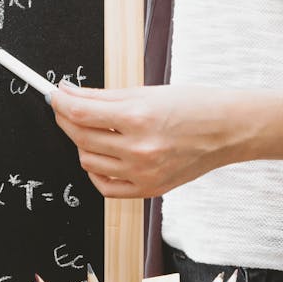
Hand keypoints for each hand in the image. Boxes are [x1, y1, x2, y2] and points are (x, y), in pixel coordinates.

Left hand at [50, 82, 250, 198]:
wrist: (229, 130)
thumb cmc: (194, 106)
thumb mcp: (147, 92)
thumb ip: (104, 97)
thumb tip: (70, 95)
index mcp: (138, 118)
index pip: (80, 112)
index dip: (60, 102)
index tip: (54, 96)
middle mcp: (139, 149)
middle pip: (81, 137)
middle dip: (66, 120)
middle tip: (66, 108)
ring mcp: (143, 173)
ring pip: (88, 162)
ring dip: (82, 144)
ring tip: (92, 130)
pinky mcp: (148, 189)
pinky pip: (105, 186)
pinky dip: (95, 172)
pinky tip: (101, 157)